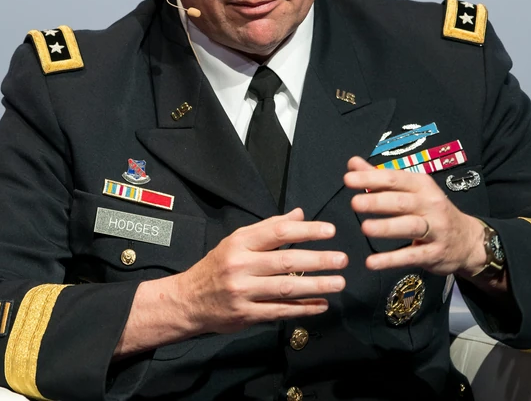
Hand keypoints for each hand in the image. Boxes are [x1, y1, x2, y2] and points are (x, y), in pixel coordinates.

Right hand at [173, 208, 347, 334]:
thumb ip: (268, 228)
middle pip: (285, 261)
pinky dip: (303, 308)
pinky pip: (280, 311)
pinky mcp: (246, 315)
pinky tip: (321, 305)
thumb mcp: (237, 240)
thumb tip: (300, 214)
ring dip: (316, 285)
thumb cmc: (217, 266)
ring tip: (339, 283)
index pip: (278, 233)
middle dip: (318, 260)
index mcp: (239, 243)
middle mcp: (240, 266)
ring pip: (286, 288)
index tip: (330, 231)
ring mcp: (243, 292)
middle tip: (342, 259)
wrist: (187, 300)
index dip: (306, 231)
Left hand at [344, 156, 486, 276]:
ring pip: (410, 226)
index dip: (371, 179)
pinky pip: (412, 256)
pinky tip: (372, 262)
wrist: (468, 241)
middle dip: (378, 202)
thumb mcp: (411, 190)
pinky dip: (392, 260)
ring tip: (365, 228)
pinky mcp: (435, 253)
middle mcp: (431, 204)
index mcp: (422, 185)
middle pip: (402, 202)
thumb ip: (379, 178)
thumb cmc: (431, 211)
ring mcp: (436, 229)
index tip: (348, 180)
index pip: (394, 179)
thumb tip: (352, 163)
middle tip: (355, 203)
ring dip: (387, 227)